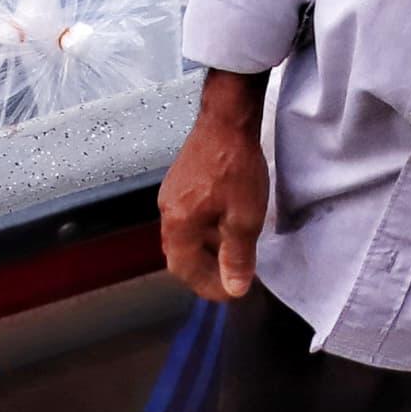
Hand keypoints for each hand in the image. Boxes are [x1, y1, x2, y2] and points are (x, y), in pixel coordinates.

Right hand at [158, 71, 270, 302]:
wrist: (226, 120)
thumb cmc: (235, 167)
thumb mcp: (244, 218)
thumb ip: (237, 256)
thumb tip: (234, 288)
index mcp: (178, 223)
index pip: (183, 269)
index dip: (207, 286)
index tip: (233, 291)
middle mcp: (167, 211)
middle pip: (178, 254)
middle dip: (204, 270)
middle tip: (233, 277)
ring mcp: (170, 194)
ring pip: (183, 236)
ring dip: (205, 250)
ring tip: (235, 252)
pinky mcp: (179, 181)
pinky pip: (186, 218)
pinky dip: (204, 231)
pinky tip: (226, 224)